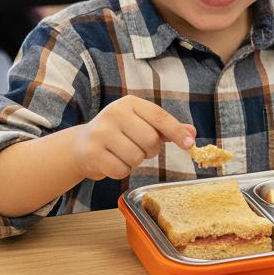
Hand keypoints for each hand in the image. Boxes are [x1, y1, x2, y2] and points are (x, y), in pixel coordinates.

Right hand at [72, 96, 196, 180]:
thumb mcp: (141, 124)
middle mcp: (114, 113)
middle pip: (150, 140)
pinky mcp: (92, 152)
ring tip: (122, 153)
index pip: (159, 117)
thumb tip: (192, 132)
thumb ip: (166, 129)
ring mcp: (101, 132)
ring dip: (135, 162)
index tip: (189, 144)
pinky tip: (112, 162)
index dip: (176, 131)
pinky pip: (121, 170)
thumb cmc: (118, 134)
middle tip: (138, 148)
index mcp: (130, 103)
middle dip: (150, 151)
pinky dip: (121, 171)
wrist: (81, 145)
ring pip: (136, 158)